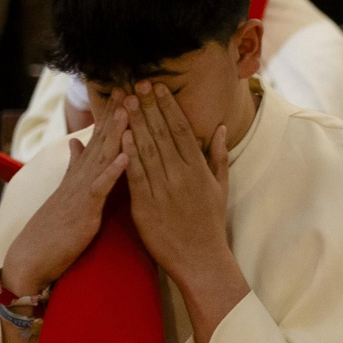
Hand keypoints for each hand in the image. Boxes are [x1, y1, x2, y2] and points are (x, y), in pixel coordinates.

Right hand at [0, 102, 130, 295]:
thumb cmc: (55, 227)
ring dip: (116, 133)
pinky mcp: (84, 209)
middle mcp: (81, 177)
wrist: (33, 257)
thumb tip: (78, 140)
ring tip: (131, 110)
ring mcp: (81, 191)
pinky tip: (127, 156)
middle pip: (102, 140)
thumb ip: (76, 165)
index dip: (113, 116)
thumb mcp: (68, 192)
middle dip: (117, 114)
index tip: (127, 92)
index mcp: (81, 174)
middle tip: (132, 88)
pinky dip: (113, 171)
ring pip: (102, 157)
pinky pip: (101, 187)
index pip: (99, 139)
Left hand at [121, 83, 248, 342]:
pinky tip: (121, 136)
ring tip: (126, 101)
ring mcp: (164, 188)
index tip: (158, 88)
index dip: (168, 107)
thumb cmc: (211, 222)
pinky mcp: (147, 204)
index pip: (180, 129)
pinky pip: (136, 174)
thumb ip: (218, 155)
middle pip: (162, 133)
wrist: (201, 257)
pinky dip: (128, 155)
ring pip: (147, 149)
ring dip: (135, 123)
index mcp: (198, 168)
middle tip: (138, 84)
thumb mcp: (221, 186)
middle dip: (149, 107)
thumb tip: (220, 128)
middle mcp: (181, 174)